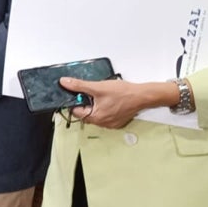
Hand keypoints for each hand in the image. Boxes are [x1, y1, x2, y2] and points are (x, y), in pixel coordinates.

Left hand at [62, 77, 176, 128]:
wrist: (142, 96)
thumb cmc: (123, 93)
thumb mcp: (97, 87)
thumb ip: (79, 85)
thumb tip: (65, 83)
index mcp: (95, 117)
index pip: (76, 111)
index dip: (74, 101)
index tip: (76, 93)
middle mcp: (102, 123)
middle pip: (85, 113)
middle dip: (85, 102)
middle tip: (91, 92)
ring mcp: (110, 124)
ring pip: (95, 114)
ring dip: (94, 105)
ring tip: (101, 95)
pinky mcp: (117, 121)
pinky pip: (104, 115)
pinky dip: (103, 108)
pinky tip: (108, 100)